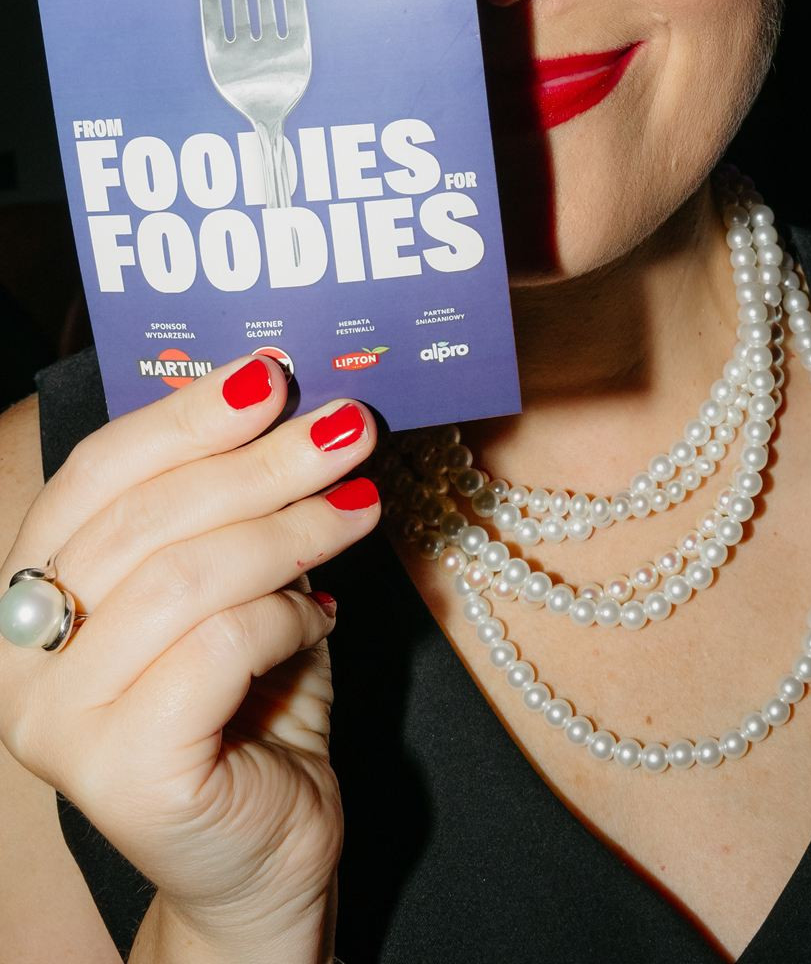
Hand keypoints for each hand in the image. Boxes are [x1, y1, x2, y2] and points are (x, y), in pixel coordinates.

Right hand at [0, 354, 381, 953]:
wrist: (268, 855)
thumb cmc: (248, 705)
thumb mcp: (232, 583)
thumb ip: (227, 505)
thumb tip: (285, 392)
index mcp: (31, 594)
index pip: (91, 475)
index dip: (180, 414)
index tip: (269, 371)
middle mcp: (19, 660)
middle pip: (142, 516)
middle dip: (259, 461)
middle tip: (348, 428)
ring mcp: (58, 725)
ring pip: (184, 577)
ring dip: (290, 527)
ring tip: (360, 506)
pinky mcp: (123, 774)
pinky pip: (217, 647)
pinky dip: (287, 614)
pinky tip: (325, 616)